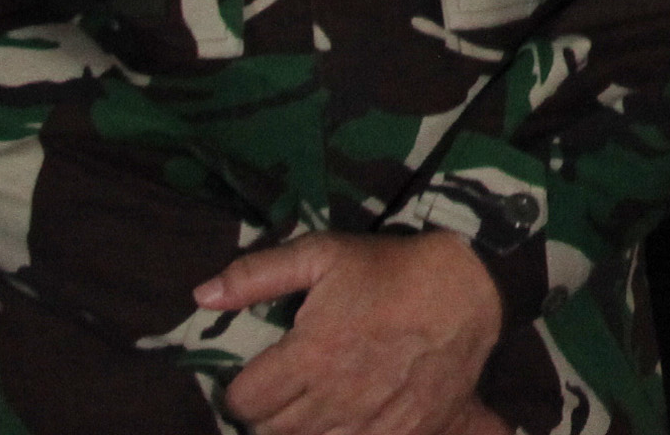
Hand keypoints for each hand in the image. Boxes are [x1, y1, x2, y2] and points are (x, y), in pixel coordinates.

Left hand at [195, 229, 502, 434]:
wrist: (468, 289)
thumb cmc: (391, 269)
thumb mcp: (324, 254)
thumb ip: (259, 275)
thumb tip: (201, 296)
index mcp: (309, 355)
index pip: (243, 401)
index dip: (243, 389)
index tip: (258, 375)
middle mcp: (333, 397)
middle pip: (270, 431)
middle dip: (269, 412)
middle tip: (284, 389)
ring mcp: (367, 421)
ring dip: (301, 429)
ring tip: (312, 405)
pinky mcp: (400, 433)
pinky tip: (344, 419)